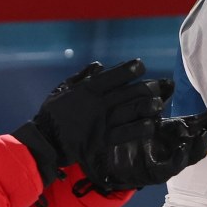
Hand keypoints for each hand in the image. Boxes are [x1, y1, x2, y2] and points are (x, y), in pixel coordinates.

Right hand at [12, 59, 170, 185]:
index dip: (131, 68)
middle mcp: (99, 104)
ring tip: (159, 104)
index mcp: (88, 89)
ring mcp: (103, 122)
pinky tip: (151, 124)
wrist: (46, 141)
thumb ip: (82, 76)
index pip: (115, 75)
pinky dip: (142, 128)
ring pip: (132, 111)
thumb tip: (99, 66)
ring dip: (149, 106)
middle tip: (160, 86)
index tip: (141, 65)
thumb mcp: (63, 88)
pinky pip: (128, 133)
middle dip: (149, 87)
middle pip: (130, 92)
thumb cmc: (53, 113)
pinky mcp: (105, 140)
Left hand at [74, 106, 206, 194]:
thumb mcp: (140, 111)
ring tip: (203, 134)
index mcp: (174, 132)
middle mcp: (175, 146)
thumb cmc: (124, 130)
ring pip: (191, 156)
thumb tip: (170, 83)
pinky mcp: (156, 172)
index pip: (198, 126)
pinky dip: (179, 158)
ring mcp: (168, 160)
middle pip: (200, 142)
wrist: (104, 155)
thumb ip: (155, 98)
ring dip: (199, 145)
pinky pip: (172, 167)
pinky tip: (182, 148)